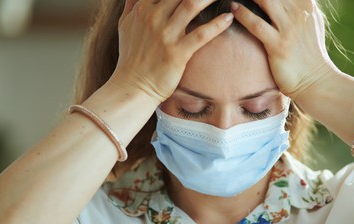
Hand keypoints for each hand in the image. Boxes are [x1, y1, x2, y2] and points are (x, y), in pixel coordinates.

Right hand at [110, 0, 233, 102]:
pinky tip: (228, 18)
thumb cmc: (131, 58)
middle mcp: (153, 17)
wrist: (132, 86)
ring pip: (191, 5)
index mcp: (142, 8)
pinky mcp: (177, 53)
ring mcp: (165, 35)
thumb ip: (132, 6)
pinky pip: (201, 35)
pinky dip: (217, 25)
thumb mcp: (125, 26)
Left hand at [231, 0, 337, 99]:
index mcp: (306, 4)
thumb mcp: (311, 24)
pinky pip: (257, 24)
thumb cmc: (309, 54)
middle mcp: (298, 12)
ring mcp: (288, 28)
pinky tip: (232, 7)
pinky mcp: (278, 45)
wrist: (315, 80)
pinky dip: (243, 14)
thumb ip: (299, 7)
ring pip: (264, 0)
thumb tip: (289, 1)